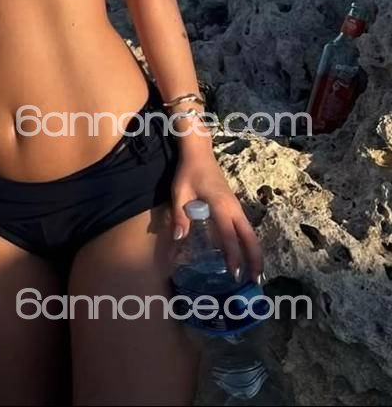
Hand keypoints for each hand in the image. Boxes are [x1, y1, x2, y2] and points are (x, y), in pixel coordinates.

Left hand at [171, 150, 263, 283]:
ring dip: (255, 252)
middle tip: (255, 281)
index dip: (233, 256)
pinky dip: (249, 243)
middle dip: (255, 259)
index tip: (234, 274)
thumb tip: (179, 238)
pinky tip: (245, 254)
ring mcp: (236, 207)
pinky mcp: (234, 206)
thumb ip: (180, 215)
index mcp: (221, 206)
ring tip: (255, 274)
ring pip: (250, 233)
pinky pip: (245, 228)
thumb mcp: (179, 192)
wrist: (199, 153)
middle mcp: (234, 208)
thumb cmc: (188, 172)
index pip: (230, 236)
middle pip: (250, 237)